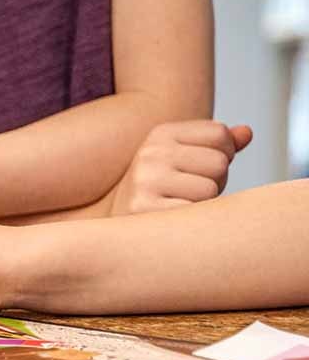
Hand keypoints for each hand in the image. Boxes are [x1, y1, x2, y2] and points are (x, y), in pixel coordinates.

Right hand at [109, 122, 252, 215]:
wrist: (113, 227)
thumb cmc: (159, 193)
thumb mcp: (183, 160)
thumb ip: (218, 145)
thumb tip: (247, 133)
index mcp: (160, 134)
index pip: (220, 134)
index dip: (223, 155)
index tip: (201, 171)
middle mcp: (149, 153)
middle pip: (218, 162)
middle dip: (214, 181)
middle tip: (189, 194)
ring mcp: (144, 181)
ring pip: (210, 189)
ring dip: (203, 204)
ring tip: (180, 207)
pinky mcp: (142, 209)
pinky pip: (194, 213)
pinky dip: (191, 222)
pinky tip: (173, 223)